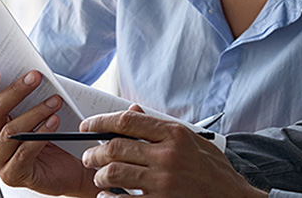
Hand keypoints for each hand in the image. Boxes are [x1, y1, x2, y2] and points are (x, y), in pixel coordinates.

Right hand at [0, 69, 100, 197]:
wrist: (68, 169)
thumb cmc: (50, 137)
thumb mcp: (34, 113)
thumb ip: (25, 98)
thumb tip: (29, 74)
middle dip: (15, 92)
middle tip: (35, 77)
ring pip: (10, 131)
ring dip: (34, 112)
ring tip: (55, 100)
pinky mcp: (14, 174)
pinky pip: (24, 152)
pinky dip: (41, 134)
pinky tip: (54, 121)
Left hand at [81, 107, 267, 197]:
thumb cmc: (213, 171)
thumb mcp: (192, 141)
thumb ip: (161, 128)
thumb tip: (133, 112)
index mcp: (174, 135)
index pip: (127, 121)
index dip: (101, 121)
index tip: (87, 126)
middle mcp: (168, 156)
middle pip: (115, 147)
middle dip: (94, 152)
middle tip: (89, 156)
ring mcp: (163, 181)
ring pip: (114, 173)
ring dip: (99, 176)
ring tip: (99, 178)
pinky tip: (106, 197)